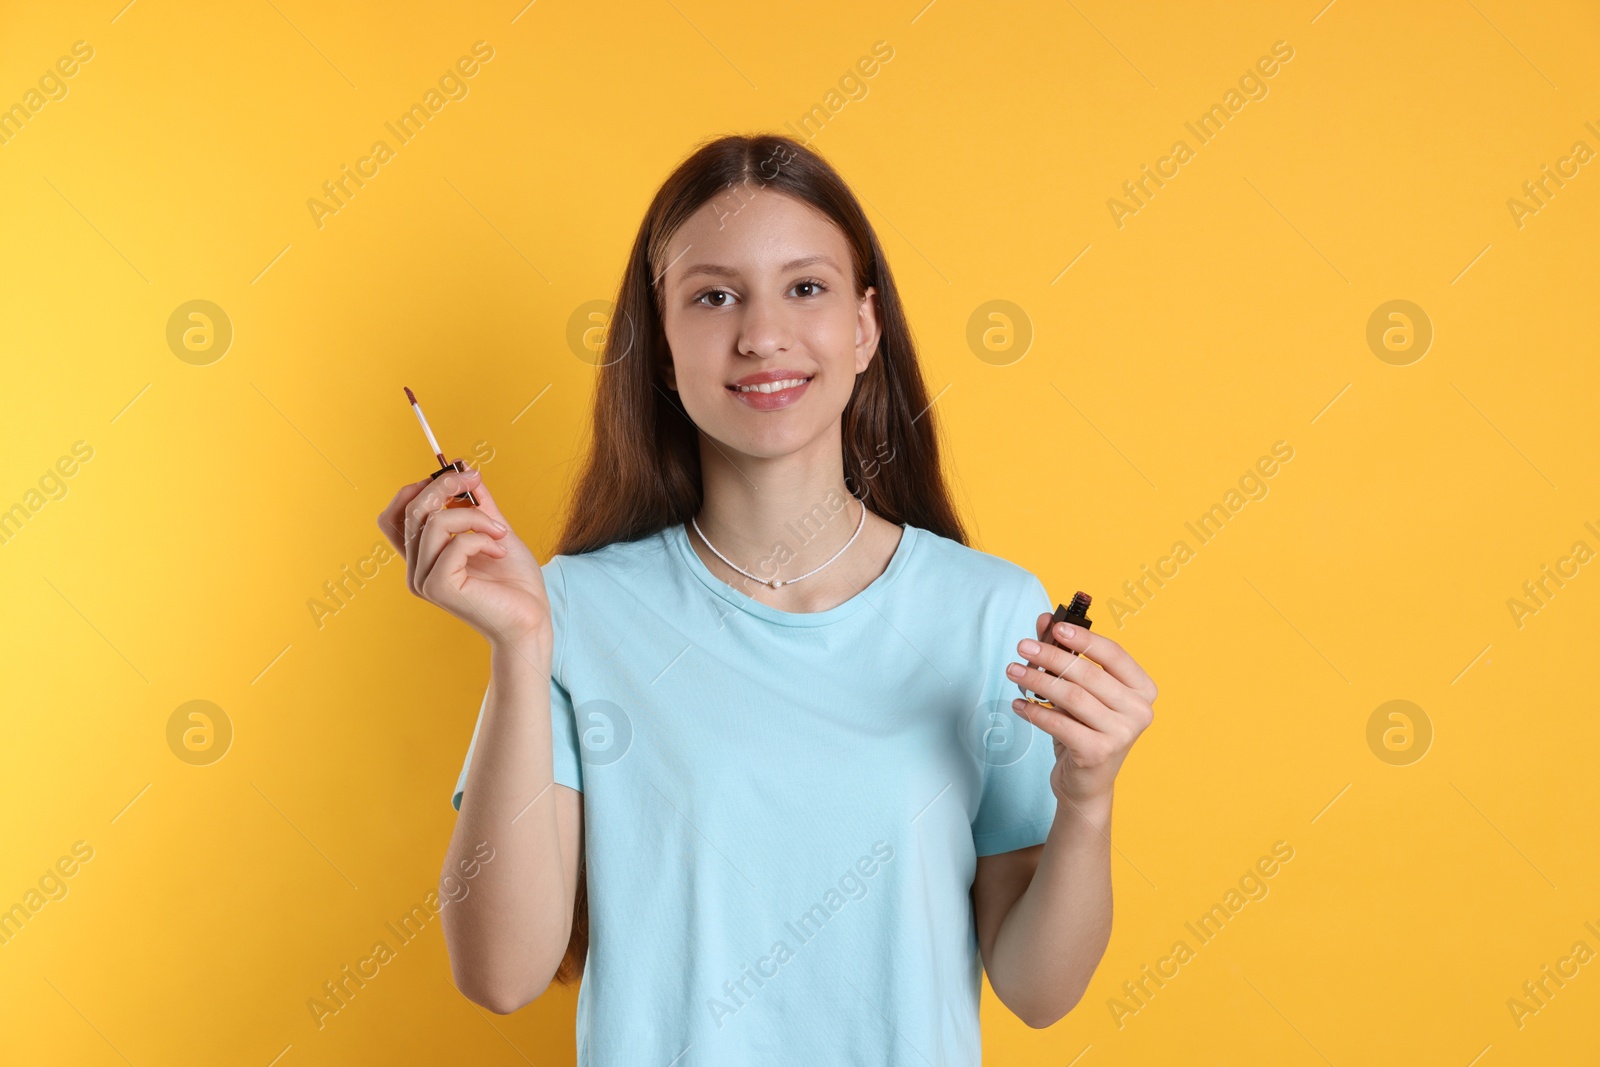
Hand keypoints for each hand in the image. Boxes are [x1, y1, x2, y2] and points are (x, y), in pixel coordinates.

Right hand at [376, 461, 550, 655]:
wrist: (531, 620)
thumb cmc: (514, 582)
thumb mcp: (494, 530)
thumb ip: (477, 503)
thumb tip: (464, 468)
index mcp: (423, 558)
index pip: (394, 516)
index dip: (417, 489)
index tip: (455, 476)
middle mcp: (416, 570)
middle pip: (411, 510)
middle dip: (446, 485)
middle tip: (476, 482)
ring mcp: (424, 580)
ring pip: (433, 522)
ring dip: (473, 517)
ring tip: (499, 532)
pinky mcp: (438, 587)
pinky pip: (454, 543)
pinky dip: (482, 538)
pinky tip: (499, 552)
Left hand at [1006, 617, 1156, 810]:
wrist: (1086, 783)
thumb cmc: (1085, 729)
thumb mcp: (1079, 691)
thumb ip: (1066, 654)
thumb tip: (1045, 619)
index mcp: (1143, 689)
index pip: (1114, 654)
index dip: (1084, 637)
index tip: (1055, 627)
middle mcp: (1139, 711)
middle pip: (1088, 674)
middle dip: (1051, 656)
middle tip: (1023, 646)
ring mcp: (1122, 734)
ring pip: (1072, 697)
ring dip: (1037, 680)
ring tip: (1013, 670)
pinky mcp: (1099, 753)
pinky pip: (1059, 724)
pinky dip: (1034, 711)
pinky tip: (1018, 703)